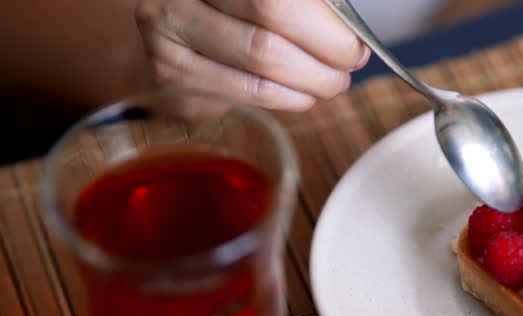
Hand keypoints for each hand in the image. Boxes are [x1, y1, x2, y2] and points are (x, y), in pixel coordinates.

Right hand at [136, 0, 369, 110]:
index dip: (322, 29)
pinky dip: (285, 99)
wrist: (170, 22)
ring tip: (329, 83)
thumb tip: (349, 32)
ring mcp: (169, 42)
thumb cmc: (229, 3)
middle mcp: (179, 2)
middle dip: (321, 62)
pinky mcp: (172, 81)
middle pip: (266, 42)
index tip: (353, 43)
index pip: (274, 3)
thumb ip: (302, 4)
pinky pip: (244, 97)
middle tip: (346, 68)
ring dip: (308, 86)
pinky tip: (298, 93)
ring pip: (258, 76)